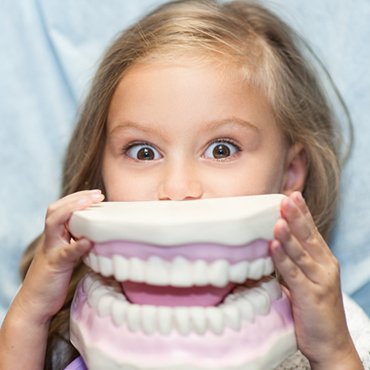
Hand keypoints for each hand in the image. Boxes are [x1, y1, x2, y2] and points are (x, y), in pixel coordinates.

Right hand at [0, 190, 103, 369]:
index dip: (77, 198)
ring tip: (91, 203)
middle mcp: (50, 240)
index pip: (61, 209)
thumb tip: (97, 236)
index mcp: (54, 237)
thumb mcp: (67, 257)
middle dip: (76, 198)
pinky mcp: (54, 266)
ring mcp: (50, 251)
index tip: (97, 194)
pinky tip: (88, 241)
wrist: (34, 304)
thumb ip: (76, 244)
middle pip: (56, 210)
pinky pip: (65, 253)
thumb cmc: (53, 280)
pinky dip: (76, 246)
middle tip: (97, 194)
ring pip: (54, 223)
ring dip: (72, 210)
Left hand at [270, 192, 361, 368]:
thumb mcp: (304, 282)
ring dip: (289, 234)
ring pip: (301, 252)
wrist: (332, 345)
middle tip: (285, 198)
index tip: (291, 195)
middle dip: (296, 216)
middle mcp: (325, 267)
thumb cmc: (314, 311)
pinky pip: (293, 273)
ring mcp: (320, 281)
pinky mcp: (310, 295)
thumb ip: (291, 265)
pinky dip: (283, 258)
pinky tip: (273, 245)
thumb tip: (269, 248)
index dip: (302, 213)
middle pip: (308, 237)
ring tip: (279, 217)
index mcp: (323, 261)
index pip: (312, 232)